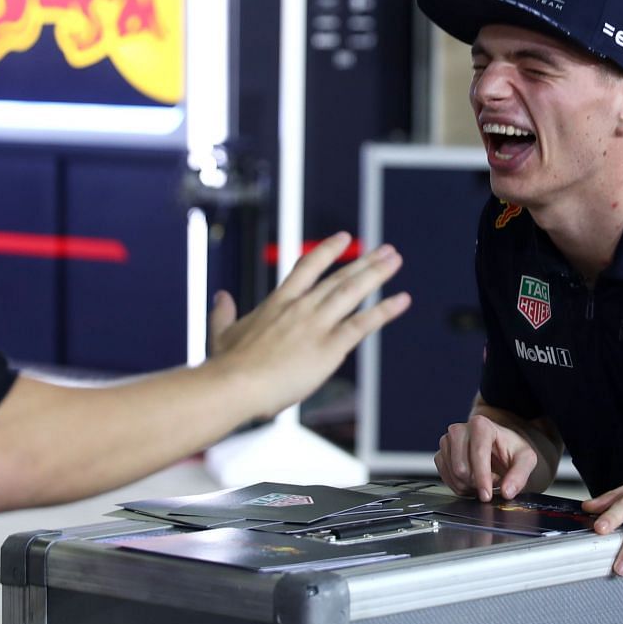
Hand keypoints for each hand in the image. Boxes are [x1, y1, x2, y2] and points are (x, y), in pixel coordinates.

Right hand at [210, 232, 410, 415]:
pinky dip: (384, 311)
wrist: (235, 384)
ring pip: (353, 292)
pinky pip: (363, 324)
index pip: (306, 267)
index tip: (344, 238)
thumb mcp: (220, 334)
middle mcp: (301, 308)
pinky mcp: (329, 347)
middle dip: (364, 262)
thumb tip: (221, 296)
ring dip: (377, 274)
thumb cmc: (225, 365)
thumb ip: (223, 313)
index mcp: (277, 303)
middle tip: (386, 249)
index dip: (327, 251)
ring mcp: (316, 325)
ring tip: (395, 260)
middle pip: (338, 277)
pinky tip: (401, 300)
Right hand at [436, 414, 540, 501]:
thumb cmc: (510, 450)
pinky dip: (459, 485)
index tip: (487, 495)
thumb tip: (507, 491)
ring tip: (483, 479)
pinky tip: (472, 481)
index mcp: (481, 425)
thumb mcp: (525, 459)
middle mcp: (460, 430)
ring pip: (452, 474)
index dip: (482, 478)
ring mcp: (447, 441)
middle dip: (476, 482)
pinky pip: (445, 477)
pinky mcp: (440, 453)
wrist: (497, 448)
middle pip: (461, 467)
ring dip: (469, 485)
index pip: (478, 454)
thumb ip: (519, 475)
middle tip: (492, 481)